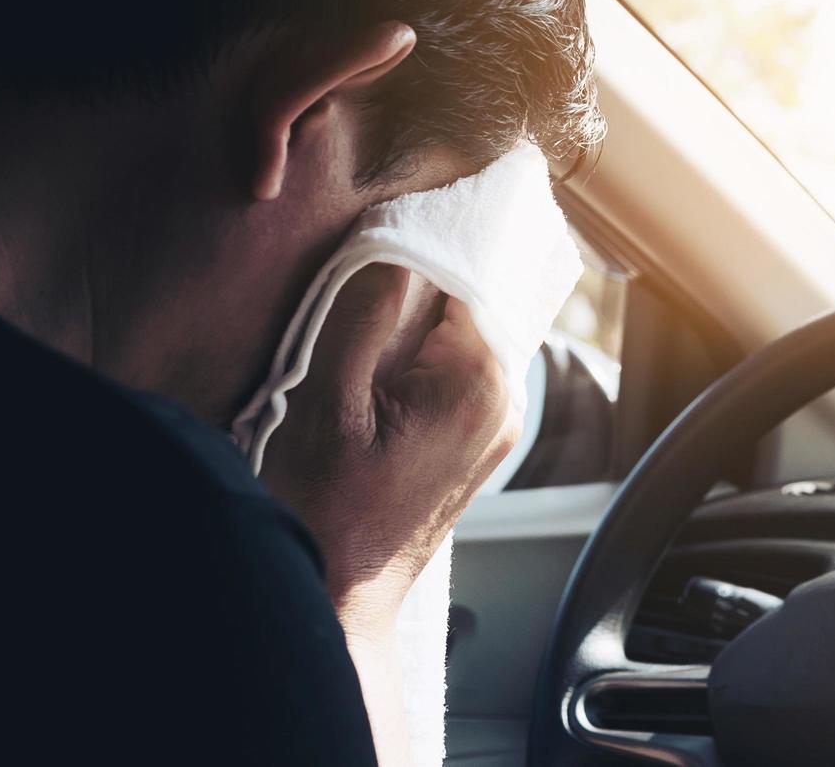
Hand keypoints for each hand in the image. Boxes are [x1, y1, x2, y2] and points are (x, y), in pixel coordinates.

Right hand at [260, 263, 517, 637]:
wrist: (343, 592)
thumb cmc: (328, 505)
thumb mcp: (331, 399)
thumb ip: (365, 314)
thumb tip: (394, 247)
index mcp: (478, 382)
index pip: (466, 277)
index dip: (419, 253)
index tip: (378, 242)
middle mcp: (505, 400)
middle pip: (470, 305)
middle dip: (421, 288)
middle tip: (366, 281)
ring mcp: (498, 424)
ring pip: (466, 336)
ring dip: (421, 323)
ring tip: (369, 325)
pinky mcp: (481, 440)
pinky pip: (464, 370)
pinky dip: (429, 354)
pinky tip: (386, 362)